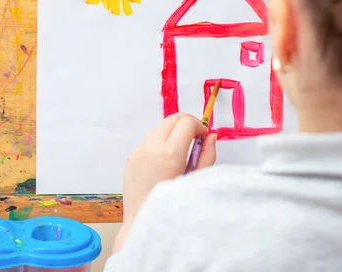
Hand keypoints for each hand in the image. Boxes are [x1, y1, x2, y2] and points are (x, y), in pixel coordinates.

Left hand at [113, 113, 216, 253]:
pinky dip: (159, 142)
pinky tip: (165, 161)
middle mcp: (151, 148)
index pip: (187, 122)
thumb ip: (206, 155)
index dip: (199, 126)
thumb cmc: (172, 206)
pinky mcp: (131, 158)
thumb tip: (211, 137)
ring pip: (159, 127)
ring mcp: (138, 151)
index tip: (204, 136)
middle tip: (196, 137)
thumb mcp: (196, 180)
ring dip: (172, 131)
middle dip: (186, 123)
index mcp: (170, 153)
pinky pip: (148, 141)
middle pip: (172, 119)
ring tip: (181, 150)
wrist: (142, 223)